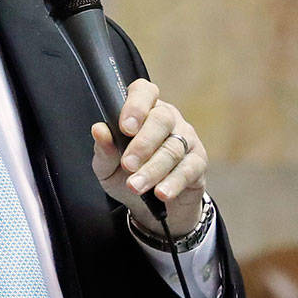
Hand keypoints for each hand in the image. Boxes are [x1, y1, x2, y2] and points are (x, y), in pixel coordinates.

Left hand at [90, 79, 206, 237]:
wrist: (151, 205)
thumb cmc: (127, 175)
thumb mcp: (108, 165)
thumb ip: (104, 148)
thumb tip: (99, 130)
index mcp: (144, 110)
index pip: (144, 92)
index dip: (136, 105)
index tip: (125, 127)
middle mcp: (168, 119)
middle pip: (162, 119)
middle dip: (143, 143)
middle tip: (128, 164)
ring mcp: (186, 139)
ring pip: (172, 148)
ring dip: (152, 169)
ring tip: (136, 186)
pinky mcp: (198, 162)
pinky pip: (188, 169)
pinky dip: (173, 183)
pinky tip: (161, 192)